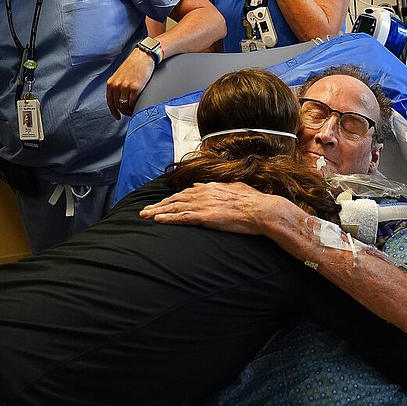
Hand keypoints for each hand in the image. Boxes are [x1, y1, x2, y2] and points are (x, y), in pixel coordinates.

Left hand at [106, 49, 154, 118]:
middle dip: (122, 112)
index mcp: (111, 83)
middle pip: (117, 105)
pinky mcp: (135, 87)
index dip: (113, 111)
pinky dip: (134, 107)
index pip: (110, 102)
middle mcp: (116, 85)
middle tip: (128, 114)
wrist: (142, 57)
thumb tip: (119, 98)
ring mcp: (125, 87)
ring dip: (128, 111)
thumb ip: (117, 86)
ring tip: (133, 112)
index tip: (117, 116)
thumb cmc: (133, 65)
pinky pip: (132, 102)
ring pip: (124, 105)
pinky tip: (136, 107)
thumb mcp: (120, 75)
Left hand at [139, 182, 279, 233]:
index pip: (187, 192)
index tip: (163, 202)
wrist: (261, 210)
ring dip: (158, 211)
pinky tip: (158, 220)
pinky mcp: (205, 217)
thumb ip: (224, 188)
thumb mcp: (238, 188)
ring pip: (175, 207)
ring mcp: (204, 205)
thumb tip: (216, 187)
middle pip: (176, 199)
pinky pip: (182, 218)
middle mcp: (204, 193)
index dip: (173, 198)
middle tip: (144, 210)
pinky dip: (168, 218)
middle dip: (159, 204)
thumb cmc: (254, 201)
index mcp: (212, 187)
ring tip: (144, 215)